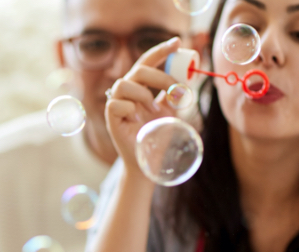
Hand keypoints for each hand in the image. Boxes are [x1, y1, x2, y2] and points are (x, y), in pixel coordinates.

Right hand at [104, 36, 180, 174]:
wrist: (148, 161)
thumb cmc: (158, 136)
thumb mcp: (171, 111)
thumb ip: (174, 94)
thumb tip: (188, 79)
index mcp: (141, 86)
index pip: (148, 61)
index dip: (161, 50)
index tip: (178, 42)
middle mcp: (127, 92)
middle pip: (138, 69)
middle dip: (159, 76)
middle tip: (174, 90)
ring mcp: (117, 104)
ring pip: (123, 84)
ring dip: (143, 94)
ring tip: (154, 110)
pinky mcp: (110, 119)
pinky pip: (116, 105)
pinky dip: (130, 110)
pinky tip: (136, 121)